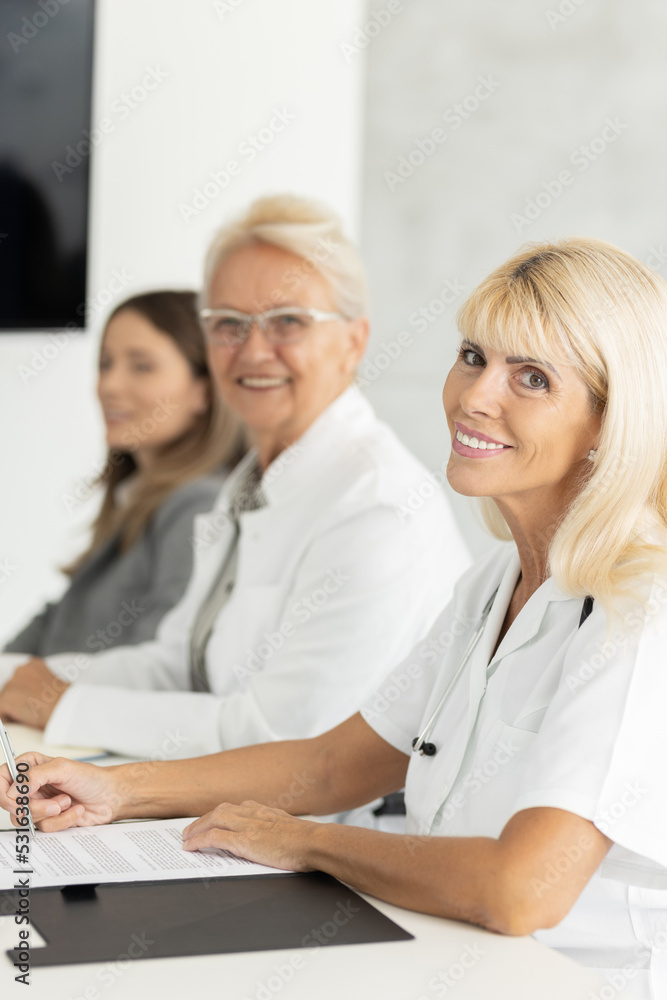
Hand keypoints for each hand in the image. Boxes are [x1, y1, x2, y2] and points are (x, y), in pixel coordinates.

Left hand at [0, 658, 68, 728]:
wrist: (64, 707)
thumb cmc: (65, 699)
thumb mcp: (54, 683)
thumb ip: (40, 684)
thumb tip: (36, 694)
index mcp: (33, 665)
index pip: (20, 678)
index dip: (24, 690)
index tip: (28, 698)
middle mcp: (20, 670)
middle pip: (10, 688)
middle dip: (17, 698)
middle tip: (30, 708)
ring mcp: (11, 684)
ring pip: (6, 700)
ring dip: (13, 708)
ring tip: (29, 715)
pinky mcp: (5, 700)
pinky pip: (1, 712)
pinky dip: (10, 718)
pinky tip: (23, 720)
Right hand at [0, 753, 120, 830]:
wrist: (109, 796)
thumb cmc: (90, 778)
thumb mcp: (62, 769)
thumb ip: (34, 776)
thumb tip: (12, 790)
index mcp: (30, 767)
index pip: (2, 778)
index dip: (4, 793)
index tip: (17, 800)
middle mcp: (30, 786)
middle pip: (10, 803)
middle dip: (35, 806)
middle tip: (56, 802)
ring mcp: (38, 804)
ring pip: (24, 818)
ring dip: (50, 813)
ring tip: (67, 802)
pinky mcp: (47, 820)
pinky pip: (43, 827)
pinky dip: (61, 821)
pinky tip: (74, 810)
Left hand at [182, 801, 317, 871]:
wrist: (315, 843)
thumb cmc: (308, 840)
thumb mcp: (289, 827)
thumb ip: (276, 827)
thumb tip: (272, 836)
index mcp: (264, 811)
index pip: (235, 808)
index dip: (219, 814)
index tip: (211, 820)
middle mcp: (253, 813)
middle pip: (220, 811)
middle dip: (202, 820)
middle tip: (190, 830)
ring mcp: (247, 826)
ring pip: (213, 820)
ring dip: (196, 829)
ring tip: (186, 838)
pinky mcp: (244, 841)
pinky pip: (214, 837)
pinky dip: (199, 841)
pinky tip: (190, 848)